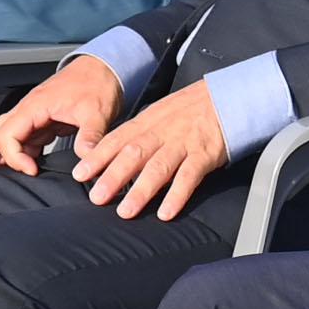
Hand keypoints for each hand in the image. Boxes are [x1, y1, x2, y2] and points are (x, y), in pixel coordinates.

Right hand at [0, 54, 124, 174]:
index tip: (32, 171)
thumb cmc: (97, 83)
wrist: (104, 68)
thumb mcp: (97, 110)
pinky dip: (4, 158)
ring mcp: (30, 120)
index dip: (14, 156)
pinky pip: (15, 144)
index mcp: (33, 107)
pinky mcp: (39, 126)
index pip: (7, 135)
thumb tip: (86, 160)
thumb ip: (90, 135)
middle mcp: (25, 113)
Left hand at [76, 79, 231, 220]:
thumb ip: (138, 134)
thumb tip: (112, 156)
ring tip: (126, 211)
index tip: (81, 174)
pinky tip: (166, 212)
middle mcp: (162, 132)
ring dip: (140, 191)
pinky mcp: (204, 155)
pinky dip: (177, 195)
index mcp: (148, 122)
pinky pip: (189, 177)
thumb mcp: (159, 113)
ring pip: (158, 167)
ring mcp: (183, 143)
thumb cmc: (192, 108)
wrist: (228, 96)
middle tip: (97, 197)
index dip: (97, 157)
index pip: (117, 139)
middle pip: (133, 154)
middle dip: (112, 176)